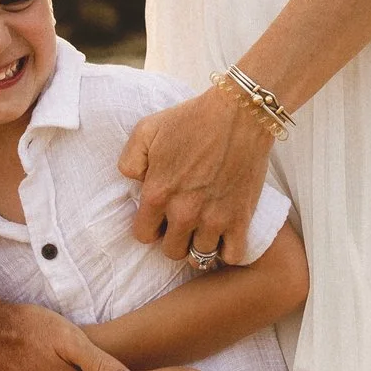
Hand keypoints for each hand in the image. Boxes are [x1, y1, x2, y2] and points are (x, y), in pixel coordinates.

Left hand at [120, 85, 272, 263]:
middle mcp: (183, 212)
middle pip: (171, 252)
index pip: (143, 236)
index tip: (160, 216)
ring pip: (199, 256)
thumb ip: (130, 160)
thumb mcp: (146, 129)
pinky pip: (231, 255)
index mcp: (157, 193)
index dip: (150, 227)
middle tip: (182, 222)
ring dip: (199, 244)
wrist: (240, 114)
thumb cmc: (192, 119)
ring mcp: (213, 219)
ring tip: (202, 229)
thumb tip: (135, 182)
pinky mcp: (240, 219)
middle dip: (173, 238)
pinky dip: (226, 250)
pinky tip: (224, 234)